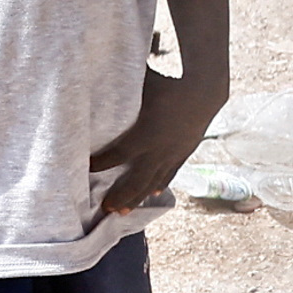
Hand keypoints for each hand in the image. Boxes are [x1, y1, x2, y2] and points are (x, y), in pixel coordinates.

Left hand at [88, 76, 218, 224]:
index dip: (101, 164)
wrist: (206, 87)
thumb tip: (94, 84)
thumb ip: (120, 93)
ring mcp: (174, 153)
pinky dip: (160, 184)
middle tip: (105, 209)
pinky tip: (154, 192)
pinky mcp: (185, 151)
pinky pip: (170, 173)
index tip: (86, 169)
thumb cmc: (170, 80)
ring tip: (124, 212)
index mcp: (145, 135)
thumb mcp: (139, 86)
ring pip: (154, 182)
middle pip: (136, 180)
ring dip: (138, 198)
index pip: (118, 155)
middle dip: (120, 196)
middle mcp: (159, 150)